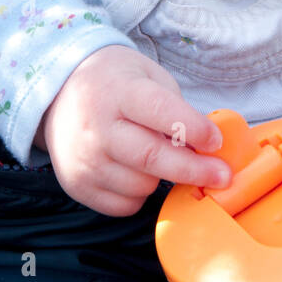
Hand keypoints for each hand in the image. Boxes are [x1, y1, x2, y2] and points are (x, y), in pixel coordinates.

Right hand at [34, 45, 229, 216]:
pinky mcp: (77, 185)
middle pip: (152, 158)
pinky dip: (139, 194)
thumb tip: (208, 148)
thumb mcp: (148, 76)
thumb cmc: (115, 83)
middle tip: (223, 176)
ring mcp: (83, 160)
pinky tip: (134, 170)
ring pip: (142, 186)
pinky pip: (125, 205)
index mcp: (117, 92)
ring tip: (155, 155)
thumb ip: (176, 108)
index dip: (194, 129)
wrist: (58, 91)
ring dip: (162, 177)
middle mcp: (96, 127)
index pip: (161, 112)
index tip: (216, 141)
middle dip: (195, 170)